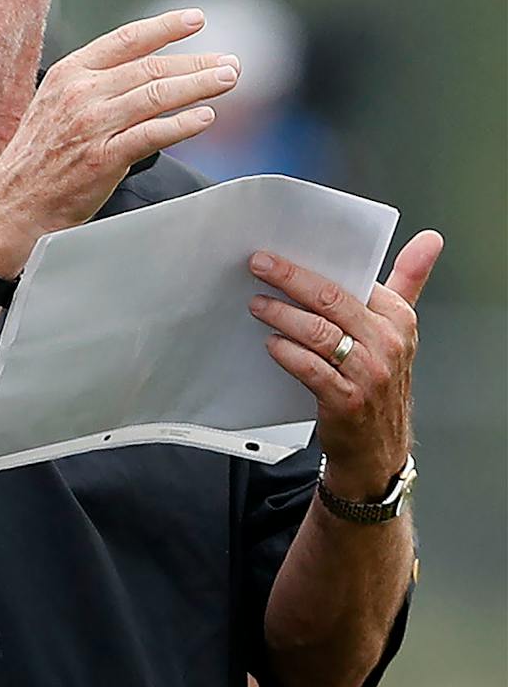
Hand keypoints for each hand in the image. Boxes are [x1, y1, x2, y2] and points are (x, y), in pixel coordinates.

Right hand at [0, 8, 238, 272]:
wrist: (11, 204)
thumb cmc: (37, 160)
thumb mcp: (55, 106)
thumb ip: (93, 87)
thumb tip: (142, 75)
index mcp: (68, 73)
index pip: (125, 40)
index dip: (165, 27)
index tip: (196, 19)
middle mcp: (79, 93)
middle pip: (150, 67)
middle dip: (197, 62)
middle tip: (230, 62)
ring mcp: (91, 125)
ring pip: (157, 94)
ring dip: (200, 85)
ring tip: (229, 80)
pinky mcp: (102, 158)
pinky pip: (153, 134)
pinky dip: (184, 123)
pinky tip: (206, 117)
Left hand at [248, 230, 443, 498]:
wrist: (377, 446)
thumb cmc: (381, 380)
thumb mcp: (400, 329)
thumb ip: (409, 281)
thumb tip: (429, 240)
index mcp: (398, 319)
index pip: (355, 281)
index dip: (314, 264)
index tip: (282, 250)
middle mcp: (388, 344)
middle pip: (331, 300)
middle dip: (291, 278)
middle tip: (260, 264)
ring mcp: (369, 374)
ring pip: (319, 332)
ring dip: (282, 314)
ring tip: (258, 304)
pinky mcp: (347, 400)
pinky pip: (311, 369)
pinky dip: (287, 353)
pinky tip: (271, 343)